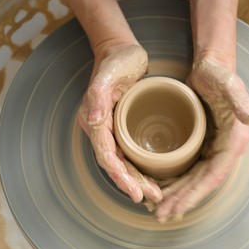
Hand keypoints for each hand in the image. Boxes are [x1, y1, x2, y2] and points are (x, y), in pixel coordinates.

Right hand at [78, 44, 162, 202]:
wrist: (119, 52)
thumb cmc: (116, 61)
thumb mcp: (108, 74)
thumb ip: (98, 96)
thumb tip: (93, 120)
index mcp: (94, 121)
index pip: (106, 157)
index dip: (120, 177)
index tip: (136, 192)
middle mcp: (101, 130)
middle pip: (115, 165)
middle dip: (132, 184)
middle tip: (153, 197)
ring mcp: (111, 130)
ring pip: (123, 163)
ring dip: (137, 180)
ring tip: (155, 193)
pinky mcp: (122, 128)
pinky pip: (129, 153)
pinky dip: (140, 167)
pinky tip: (152, 175)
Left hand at [154, 57, 248, 221]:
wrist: (213, 67)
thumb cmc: (220, 75)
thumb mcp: (231, 86)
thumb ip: (243, 103)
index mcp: (234, 142)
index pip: (213, 177)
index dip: (194, 195)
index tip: (175, 208)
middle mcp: (225, 150)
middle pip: (202, 183)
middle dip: (182, 201)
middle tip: (159, 215)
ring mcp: (213, 148)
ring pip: (194, 179)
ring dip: (177, 195)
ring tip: (158, 208)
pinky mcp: (202, 144)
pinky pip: (189, 168)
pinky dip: (176, 181)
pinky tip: (163, 188)